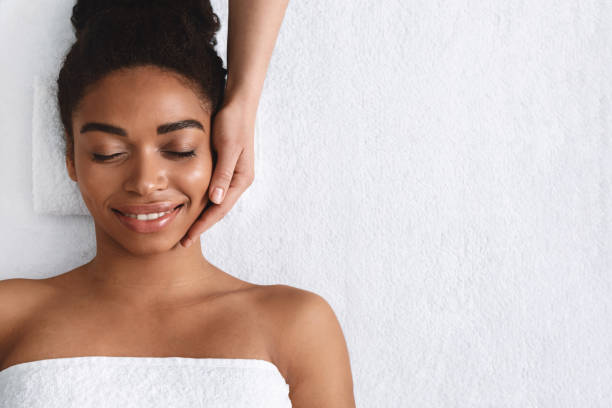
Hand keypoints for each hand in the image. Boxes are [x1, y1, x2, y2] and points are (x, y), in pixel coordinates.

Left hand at [180, 100, 255, 247]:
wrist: (238, 104)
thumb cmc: (232, 123)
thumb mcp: (228, 147)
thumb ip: (223, 174)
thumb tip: (216, 200)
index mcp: (241, 179)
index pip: (219, 209)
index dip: (202, 225)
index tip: (187, 239)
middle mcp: (238, 181)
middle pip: (218, 210)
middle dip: (201, 226)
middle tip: (182, 242)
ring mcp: (232, 175)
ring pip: (215, 202)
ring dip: (201, 216)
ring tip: (184, 229)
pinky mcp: (225, 167)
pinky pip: (212, 190)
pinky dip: (201, 201)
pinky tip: (189, 205)